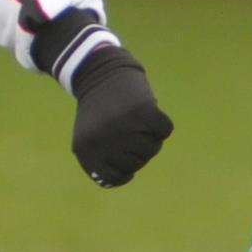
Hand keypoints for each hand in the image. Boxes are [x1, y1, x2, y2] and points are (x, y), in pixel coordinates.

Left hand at [70, 45, 172, 186]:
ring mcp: (123, 126)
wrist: (100, 73)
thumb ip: (100, 165)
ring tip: (136, 119)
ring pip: (153, 148)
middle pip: (138, 163)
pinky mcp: (143, 110)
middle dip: (138, 149)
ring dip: (150, 136)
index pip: (117, 178)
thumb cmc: (98, 112)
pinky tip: (148, 112)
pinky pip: (164, 130)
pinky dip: (161, 123)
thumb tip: (121, 178)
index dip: (124, 168)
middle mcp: (103, 141)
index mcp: (86, 151)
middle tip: (126, 127)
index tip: (120, 152)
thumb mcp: (88, 140)